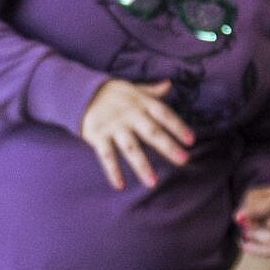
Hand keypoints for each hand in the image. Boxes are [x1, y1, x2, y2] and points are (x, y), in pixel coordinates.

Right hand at [79, 77, 193, 190]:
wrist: (79, 92)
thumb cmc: (110, 93)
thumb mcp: (132, 88)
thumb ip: (151, 91)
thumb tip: (169, 84)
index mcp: (141, 103)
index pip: (164, 114)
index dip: (178, 126)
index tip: (191, 140)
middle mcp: (130, 115)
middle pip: (152, 132)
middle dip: (168, 146)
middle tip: (183, 160)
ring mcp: (114, 127)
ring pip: (131, 149)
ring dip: (142, 166)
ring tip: (152, 183)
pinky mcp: (98, 136)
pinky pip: (107, 156)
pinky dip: (113, 171)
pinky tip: (120, 186)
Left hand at [236, 182, 269, 259]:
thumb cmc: (266, 201)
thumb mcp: (256, 197)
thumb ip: (249, 206)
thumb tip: (239, 218)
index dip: (255, 213)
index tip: (239, 217)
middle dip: (256, 229)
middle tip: (244, 229)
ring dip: (257, 241)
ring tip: (245, 236)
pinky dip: (260, 252)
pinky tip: (247, 247)